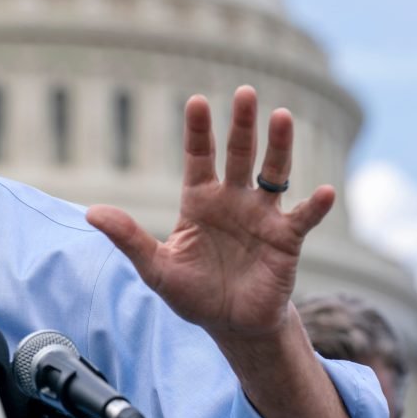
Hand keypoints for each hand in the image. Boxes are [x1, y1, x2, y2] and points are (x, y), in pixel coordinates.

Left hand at [86, 85, 334, 340]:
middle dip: (242, 124)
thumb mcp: (156, 268)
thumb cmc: (193, 293)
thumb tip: (90, 213)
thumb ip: (128, 239)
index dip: (198, 130)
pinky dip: (315, 206)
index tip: (198, 101)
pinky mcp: (286, 240)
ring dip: (279, 147)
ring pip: (273, 174)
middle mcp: (233, 200)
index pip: (199, 156)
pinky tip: (325, 192)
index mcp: (200, 201)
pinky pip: (303, 218)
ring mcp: (262, 217)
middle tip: (246, 92)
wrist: (231, 324)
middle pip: (239, 154)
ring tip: (281, 116)